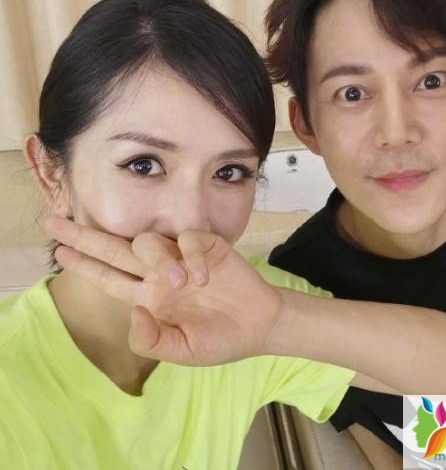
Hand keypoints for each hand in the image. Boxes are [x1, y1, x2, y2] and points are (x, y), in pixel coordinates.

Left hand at [45, 216, 283, 365]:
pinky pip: (189, 239)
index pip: (110, 278)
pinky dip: (193, 256)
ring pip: (150, 242)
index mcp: (150, 298)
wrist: (259, 326)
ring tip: (181, 282)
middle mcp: (160, 275)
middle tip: (55, 224)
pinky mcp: (207, 246)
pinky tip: (204, 276)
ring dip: (158, 258)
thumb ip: (151, 340)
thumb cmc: (219, 339)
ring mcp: (182, 258)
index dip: (85, 265)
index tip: (59, 251)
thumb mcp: (181, 352)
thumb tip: (133, 310)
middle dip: (86, 238)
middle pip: (116, 251)